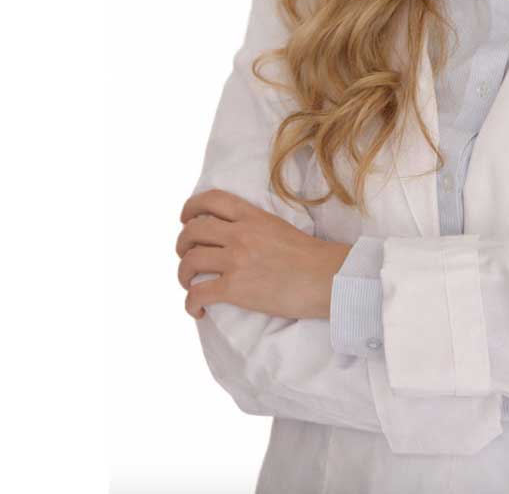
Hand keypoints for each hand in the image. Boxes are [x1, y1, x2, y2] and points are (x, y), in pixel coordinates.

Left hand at [176, 188, 351, 320]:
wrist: (327, 278)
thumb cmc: (310, 257)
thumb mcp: (279, 227)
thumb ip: (254, 225)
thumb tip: (234, 235)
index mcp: (253, 216)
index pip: (211, 199)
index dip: (190, 207)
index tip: (186, 218)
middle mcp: (240, 234)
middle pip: (193, 231)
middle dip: (182, 244)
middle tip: (186, 255)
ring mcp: (237, 260)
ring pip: (189, 261)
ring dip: (183, 274)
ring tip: (190, 283)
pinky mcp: (236, 288)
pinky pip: (198, 293)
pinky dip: (190, 303)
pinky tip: (198, 309)